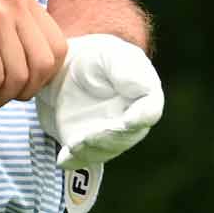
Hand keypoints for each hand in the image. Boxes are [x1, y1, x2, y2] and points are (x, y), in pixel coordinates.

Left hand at [36, 33, 164, 168]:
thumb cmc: (96, 56)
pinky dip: (74, 160)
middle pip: (126, 136)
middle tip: (89, 137)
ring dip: (91, 150)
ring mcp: (109, 134)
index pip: (149, 111)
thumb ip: (126, 69)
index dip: (139, 118)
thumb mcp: (111, 54)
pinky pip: (84, 157)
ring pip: (106, 149)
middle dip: (108, 138)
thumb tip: (140, 89)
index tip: (125, 122)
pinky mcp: (87, 142)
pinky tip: (64, 159)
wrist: (68, 68)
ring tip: (74, 145)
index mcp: (143, 95)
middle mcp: (131, 120)